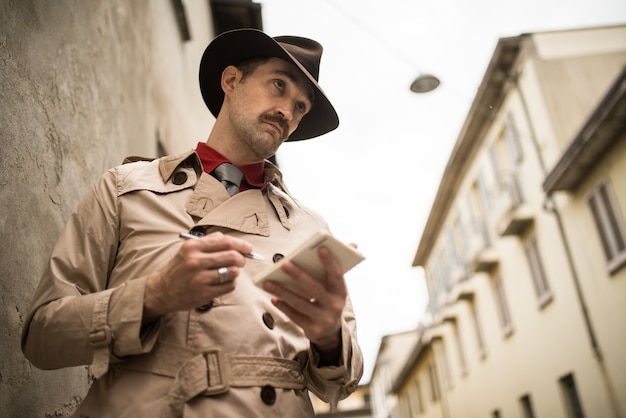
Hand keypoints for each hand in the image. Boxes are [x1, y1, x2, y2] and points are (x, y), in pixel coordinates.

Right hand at [143, 232, 252, 319]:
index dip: (241, 244)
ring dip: (235, 272)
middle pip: (232, 256)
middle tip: (241, 261)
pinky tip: (223, 282)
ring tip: (229, 273)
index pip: (225, 241)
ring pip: (233, 272)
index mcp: (193, 247)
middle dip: (241, 259)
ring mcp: (200, 278)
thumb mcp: (188, 249)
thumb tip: (232, 241)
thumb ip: (209, 242)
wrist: (161, 290)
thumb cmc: (179, 268)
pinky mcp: (204, 293)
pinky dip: (231, 283)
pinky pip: (229, 286)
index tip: (248, 248)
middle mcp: (196, 261)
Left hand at [262, 245, 353, 359]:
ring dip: (283, 292)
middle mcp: (334, 306)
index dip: (330, 262)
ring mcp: (323, 319)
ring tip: (268, 282)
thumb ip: (339, 265)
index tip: (320, 248)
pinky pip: (295, 316)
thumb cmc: (330, 300)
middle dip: (299, 275)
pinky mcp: (312, 329)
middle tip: (284, 263)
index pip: (337, 275)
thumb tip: (353, 244)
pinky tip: (273, 297)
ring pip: (300, 303)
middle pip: (314, 289)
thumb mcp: (336, 286)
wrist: (330, 332)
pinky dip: (283, 306)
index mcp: (341, 292)